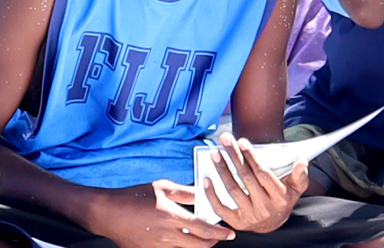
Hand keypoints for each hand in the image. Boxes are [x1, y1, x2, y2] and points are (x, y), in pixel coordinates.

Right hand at [92, 181, 231, 247]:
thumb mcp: (163, 187)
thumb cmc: (135, 196)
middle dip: (213, 243)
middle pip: (198, 246)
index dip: (219, 233)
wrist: (108, 213)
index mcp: (172, 216)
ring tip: (206, 239)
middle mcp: (166, 235)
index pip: (203, 229)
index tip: (231, 233)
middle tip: (221, 237)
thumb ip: (185, 192)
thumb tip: (202, 194)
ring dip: (198, 246)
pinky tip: (185, 242)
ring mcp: (156, 246)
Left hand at [204, 132, 308, 233]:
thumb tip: (302, 160)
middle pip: (245, 178)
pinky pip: (221, 208)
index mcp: (280, 197)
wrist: (274, 223)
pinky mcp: (237, 223)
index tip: (242, 142)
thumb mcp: (297, 187)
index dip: (252, 157)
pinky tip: (207, 179)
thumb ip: (300, 174)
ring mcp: (249, 216)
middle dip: (234, 157)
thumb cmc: (285, 197)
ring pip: (233, 190)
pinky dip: (212, 194)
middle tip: (225, 140)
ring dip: (222, 170)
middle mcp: (264, 208)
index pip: (263, 174)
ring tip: (215, 154)